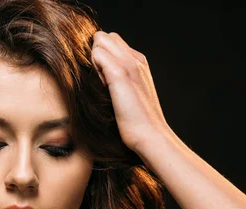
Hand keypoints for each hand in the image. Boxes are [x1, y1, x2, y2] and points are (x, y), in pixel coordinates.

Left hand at [90, 31, 173, 152]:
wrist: (150, 135)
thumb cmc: (137, 120)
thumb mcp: (128, 94)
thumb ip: (118, 79)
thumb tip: (100, 74)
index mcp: (139, 62)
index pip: (112, 41)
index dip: (104, 57)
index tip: (105, 80)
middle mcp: (136, 59)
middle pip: (105, 37)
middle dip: (98, 54)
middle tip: (102, 80)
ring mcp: (129, 64)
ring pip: (100, 41)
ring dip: (96, 61)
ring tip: (104, 84)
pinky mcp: (120, 74)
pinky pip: (98, 53)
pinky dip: (95, 68)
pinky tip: (103, 86)